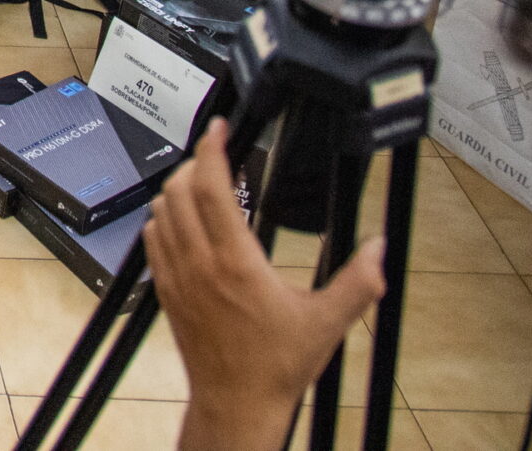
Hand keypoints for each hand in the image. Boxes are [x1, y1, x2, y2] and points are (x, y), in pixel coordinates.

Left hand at [147, 122, 385, 450]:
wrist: (237, 402)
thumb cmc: (277, 366)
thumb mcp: (328, 322)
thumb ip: (358, 282)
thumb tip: (378, 248)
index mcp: (236, 262)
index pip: (211, 188)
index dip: (211, 150)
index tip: (219, 129)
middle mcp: (199, 262)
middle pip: (177, 190)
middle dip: (194, 163)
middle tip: (216, 154)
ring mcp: (176, 276)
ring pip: (160, 211)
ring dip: (176, 188)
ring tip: (201, 182)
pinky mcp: (166, 291)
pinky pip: (152, 239)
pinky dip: (163, 218)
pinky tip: (182, 220)